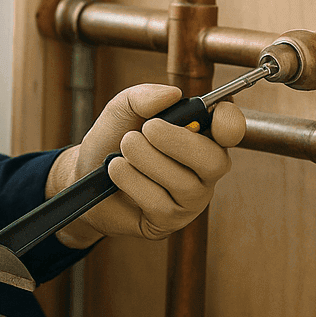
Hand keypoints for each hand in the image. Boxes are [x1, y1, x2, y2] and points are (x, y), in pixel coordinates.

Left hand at [46, 83, 245, 245]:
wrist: (83, 174)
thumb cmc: (111, 140)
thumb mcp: (122, 110)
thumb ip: (143, 96)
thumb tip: (172, 94)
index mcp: (202, 136)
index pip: (232, 131)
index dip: (227, 122)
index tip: (202, 113)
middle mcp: (203, 170)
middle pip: (214, 161)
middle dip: (177, 142)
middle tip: (147, 129)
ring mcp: (189, 199)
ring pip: (183, 183)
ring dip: (146, 160)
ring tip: (123, 150)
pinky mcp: (169, 221)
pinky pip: (159, 203)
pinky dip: (132, 181)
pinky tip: (117, 172)